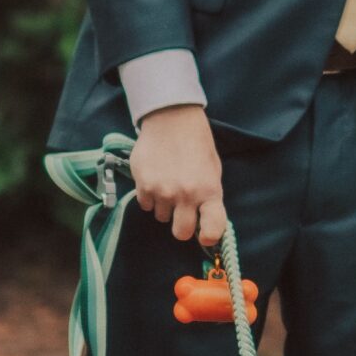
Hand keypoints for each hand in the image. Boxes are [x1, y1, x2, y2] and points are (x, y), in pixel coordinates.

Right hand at [131, 104, 225, 245]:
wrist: (172, 120)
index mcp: (209, 191)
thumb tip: (204, 222)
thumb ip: (208, 197)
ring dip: (164, 207)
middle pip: (181, 233)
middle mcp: (186, 195)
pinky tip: (156, 178)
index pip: (213, 228)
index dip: (209, 236)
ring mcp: (162, 191)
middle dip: (181, 226)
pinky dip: (149, 197)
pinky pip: (145, 205)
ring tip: (168, 184)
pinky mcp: (143, 185)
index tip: (205, 235)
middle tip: (181, 213)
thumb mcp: (212, 170)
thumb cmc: (196, 145)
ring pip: (161, 217)